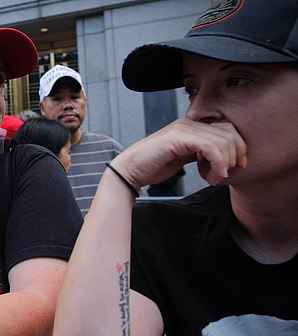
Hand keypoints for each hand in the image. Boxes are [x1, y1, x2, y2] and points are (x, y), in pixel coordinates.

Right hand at [113, 119, 246, 187]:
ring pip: (222, 140)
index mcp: (192, 126)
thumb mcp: (185, 158)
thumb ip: (201, 154)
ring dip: (224, 163)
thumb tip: (224, 161)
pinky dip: (217, 163)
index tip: (236, 167)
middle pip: (229, 132)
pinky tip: (211, 176)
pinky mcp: (178, 137)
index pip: (228, 129)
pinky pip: (210, 147)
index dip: (238, 148)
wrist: (131, 170)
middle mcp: (189, 123)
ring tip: (214, 178)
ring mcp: (183, 128)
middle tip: (224, 175)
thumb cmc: (154, 166)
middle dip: (235, 156)